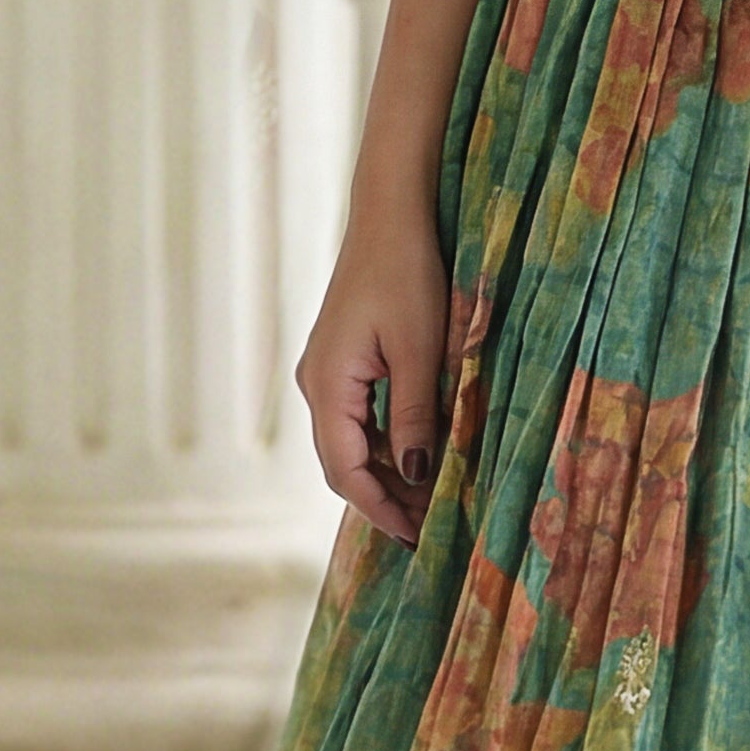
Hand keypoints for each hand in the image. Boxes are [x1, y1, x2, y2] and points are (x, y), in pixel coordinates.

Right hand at [295, 202, 451, 540]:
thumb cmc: (406, 272)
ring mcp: (327, 372)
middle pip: (343, 462)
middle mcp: (317, 384)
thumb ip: (417, 415)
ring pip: (352, 442)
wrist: (390, 213)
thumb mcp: (421, 349)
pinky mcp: (343, 360)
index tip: (417, 537)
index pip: (344, 470)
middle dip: (385, 498)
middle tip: (432, 527)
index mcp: (327, 385)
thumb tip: (418, 474)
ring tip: (432, 498)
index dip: (380, 508)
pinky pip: (360, 418)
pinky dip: (388, 442)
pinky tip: (421, 452)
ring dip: (388, 472)